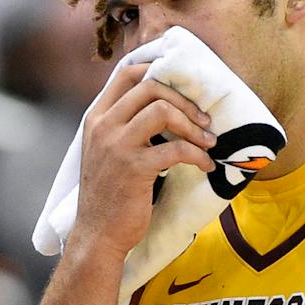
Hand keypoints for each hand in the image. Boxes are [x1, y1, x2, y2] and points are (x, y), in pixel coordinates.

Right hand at [69, 63, 217, 258]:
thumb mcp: (106, 152)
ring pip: (162, 110)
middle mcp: (103, 126)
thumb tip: (162, 106)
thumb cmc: (109, 195)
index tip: (183, 85)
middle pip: (149, 86)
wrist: (97, 235)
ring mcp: (117, 145)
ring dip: (192, 125)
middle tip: (203, 120)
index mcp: (96, 118)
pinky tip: (205, 165)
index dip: (158, 69)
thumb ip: (123, 126)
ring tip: (208, 141)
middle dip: (184, 101)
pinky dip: (197, 155)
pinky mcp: (135, 168)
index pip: (126, 73)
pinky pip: (176, 149)